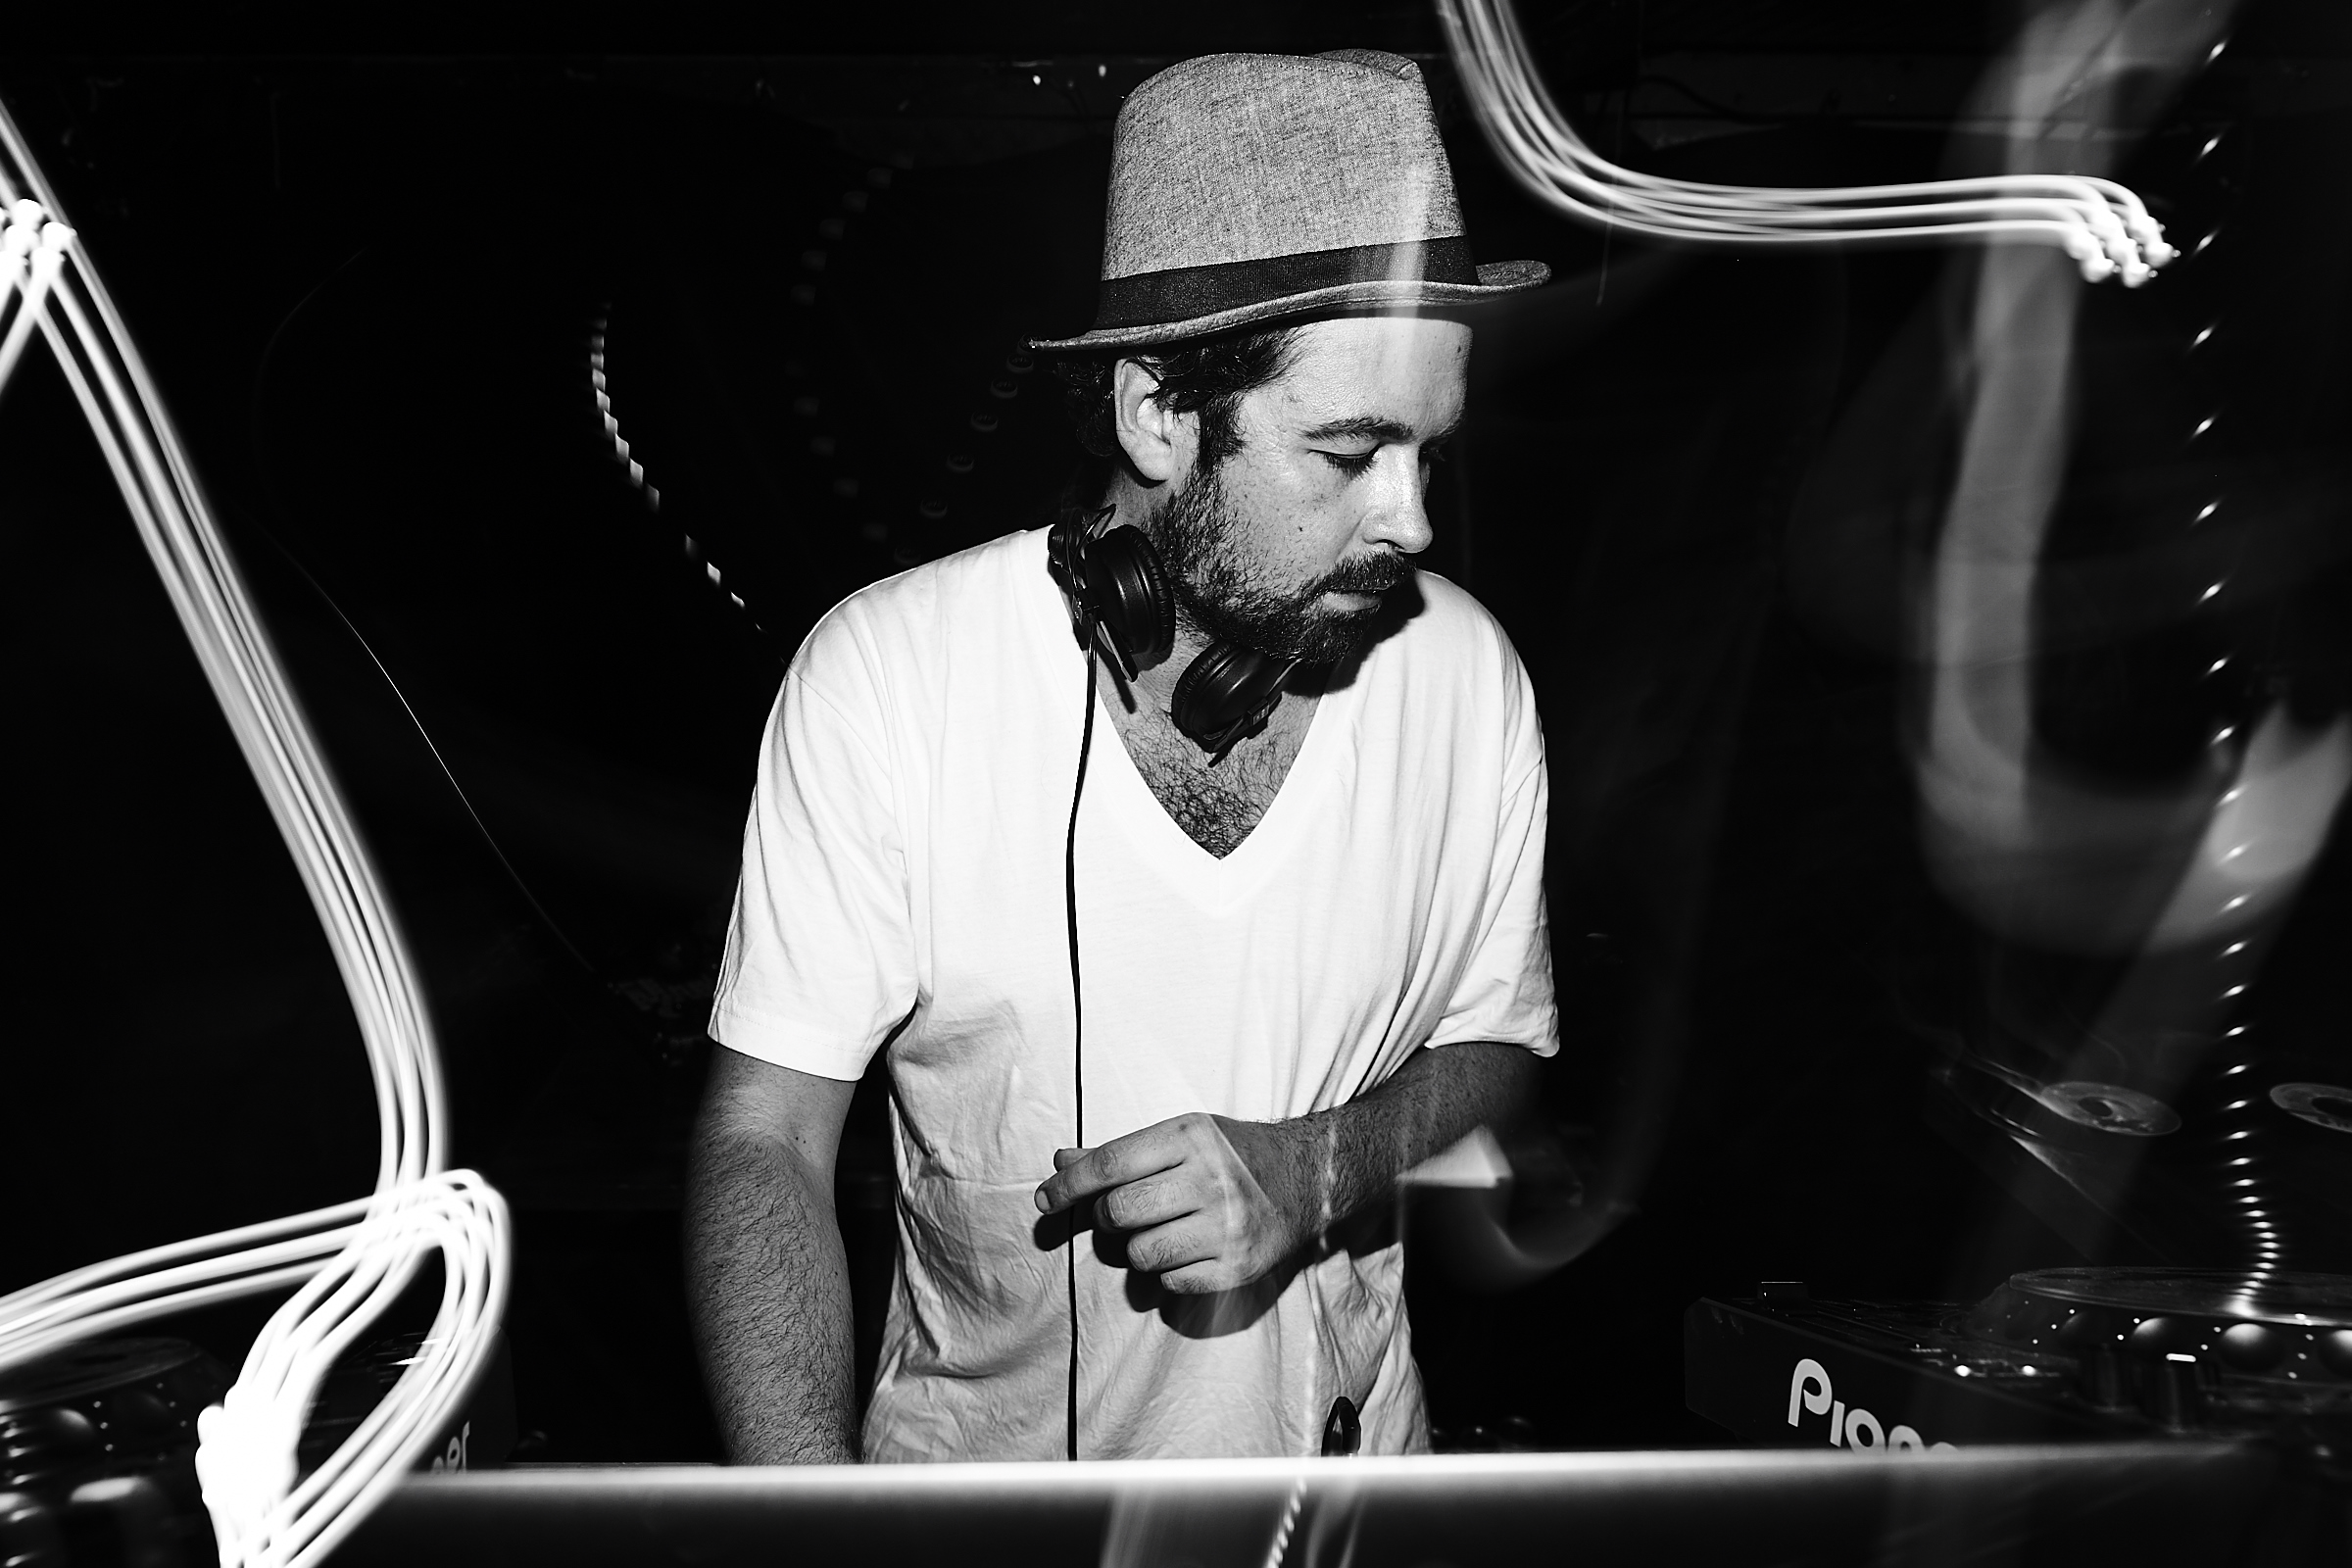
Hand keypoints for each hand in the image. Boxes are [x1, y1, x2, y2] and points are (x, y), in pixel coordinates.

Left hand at [1033, 1112, 1316, 1293]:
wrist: (1305, 1178)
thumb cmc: (1229, 1155)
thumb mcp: (1178, 1138)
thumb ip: (1118, 1154)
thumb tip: (1059, 1162)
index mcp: (1191, 1137)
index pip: (1110, 1165)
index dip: (1068, 1185)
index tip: (1044, 1199)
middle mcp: (1211, 1179)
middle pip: (1119, 1212)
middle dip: (1109, 1217)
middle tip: (1124, 1213)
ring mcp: (1227, 1226)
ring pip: (1140, 1254)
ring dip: (1139, 1247)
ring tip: (1165, 1230)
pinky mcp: (1238, 1266)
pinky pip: (1170, 1281)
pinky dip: (1169, 1270)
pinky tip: (1191, 1248)